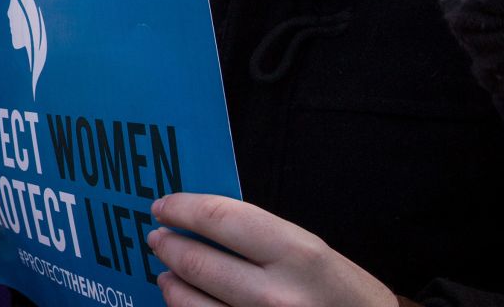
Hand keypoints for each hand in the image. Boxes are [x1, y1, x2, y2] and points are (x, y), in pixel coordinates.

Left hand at [146, 194, 395, 306]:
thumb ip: (262, 237)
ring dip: (171, 284)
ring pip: (189, 303)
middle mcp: (276, 295)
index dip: (182, 209)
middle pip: (197, 261)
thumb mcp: (315, 254)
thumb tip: (202, 222)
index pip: (219, 218)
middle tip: (157, 238)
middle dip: (168, 246)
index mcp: (298, 253)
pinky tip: (186, 303)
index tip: (163, 207)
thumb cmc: (346, 296)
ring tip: (168, 275)